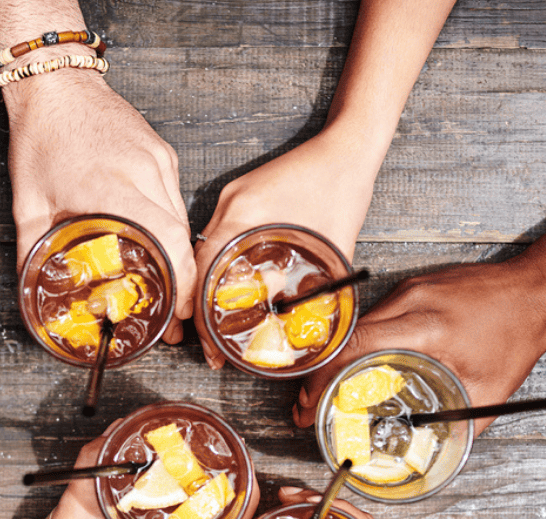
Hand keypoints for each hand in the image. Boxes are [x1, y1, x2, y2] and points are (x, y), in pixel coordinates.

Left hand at [4, 71, 194, 342]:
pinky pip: (176, 199)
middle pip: (183, 237)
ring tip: (172, 284)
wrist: (56, 84)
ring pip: (184, 219)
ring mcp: (158, 160)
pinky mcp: (163, 153)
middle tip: (177, 314)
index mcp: (110, 187)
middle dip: (186, 279)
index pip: (168, 241)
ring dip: (181, 254)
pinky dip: (172, 225)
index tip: (181, 311)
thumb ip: (33, 251)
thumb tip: (31, 290)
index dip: (182, 280)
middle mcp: (143, 172)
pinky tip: (161, 242)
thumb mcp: (28, 203)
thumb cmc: (41, 139)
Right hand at [14, 421, 261, 518]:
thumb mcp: (77, 504)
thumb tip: (117, 432)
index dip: (245, 497)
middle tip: (228, 457)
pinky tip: (172, 487)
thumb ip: (98, 463)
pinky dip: (183, 509)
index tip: (248, 468)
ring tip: (207, 465)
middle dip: (230, 490)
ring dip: (207, 499)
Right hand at [194, 131, 378, 367]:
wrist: (348, 146)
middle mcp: (230, 203)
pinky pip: (220, 236)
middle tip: (212, 344)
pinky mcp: (241, 196)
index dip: (200, 311)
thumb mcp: (334, 246)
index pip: (202, 269)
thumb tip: (309, 321)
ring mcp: (232, 197)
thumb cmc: (342, 187)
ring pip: (206, 251)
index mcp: (244, 213)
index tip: (209, 342)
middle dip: (199, 307)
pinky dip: (220, 265)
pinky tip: (231, 288)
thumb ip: (322, 286)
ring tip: (218, 322)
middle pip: (197, 264)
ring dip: (206, 286)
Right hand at [293, 258, 545, 433]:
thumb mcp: (490, 391)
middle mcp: (410, 302)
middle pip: (344, 338)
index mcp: (425, 328)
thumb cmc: (518, 337)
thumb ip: (460, 424)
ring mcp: (409, 289)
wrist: (537, 290)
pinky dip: (359, 342)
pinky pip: (374, 316)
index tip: (309, 404)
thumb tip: (433, 452)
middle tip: (308, 406)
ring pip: (356, 326)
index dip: (323, 379)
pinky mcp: (412, 286)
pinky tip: (359, 364)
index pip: (355, 348)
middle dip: (319, 375)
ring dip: (337, 358)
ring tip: (328, 390)